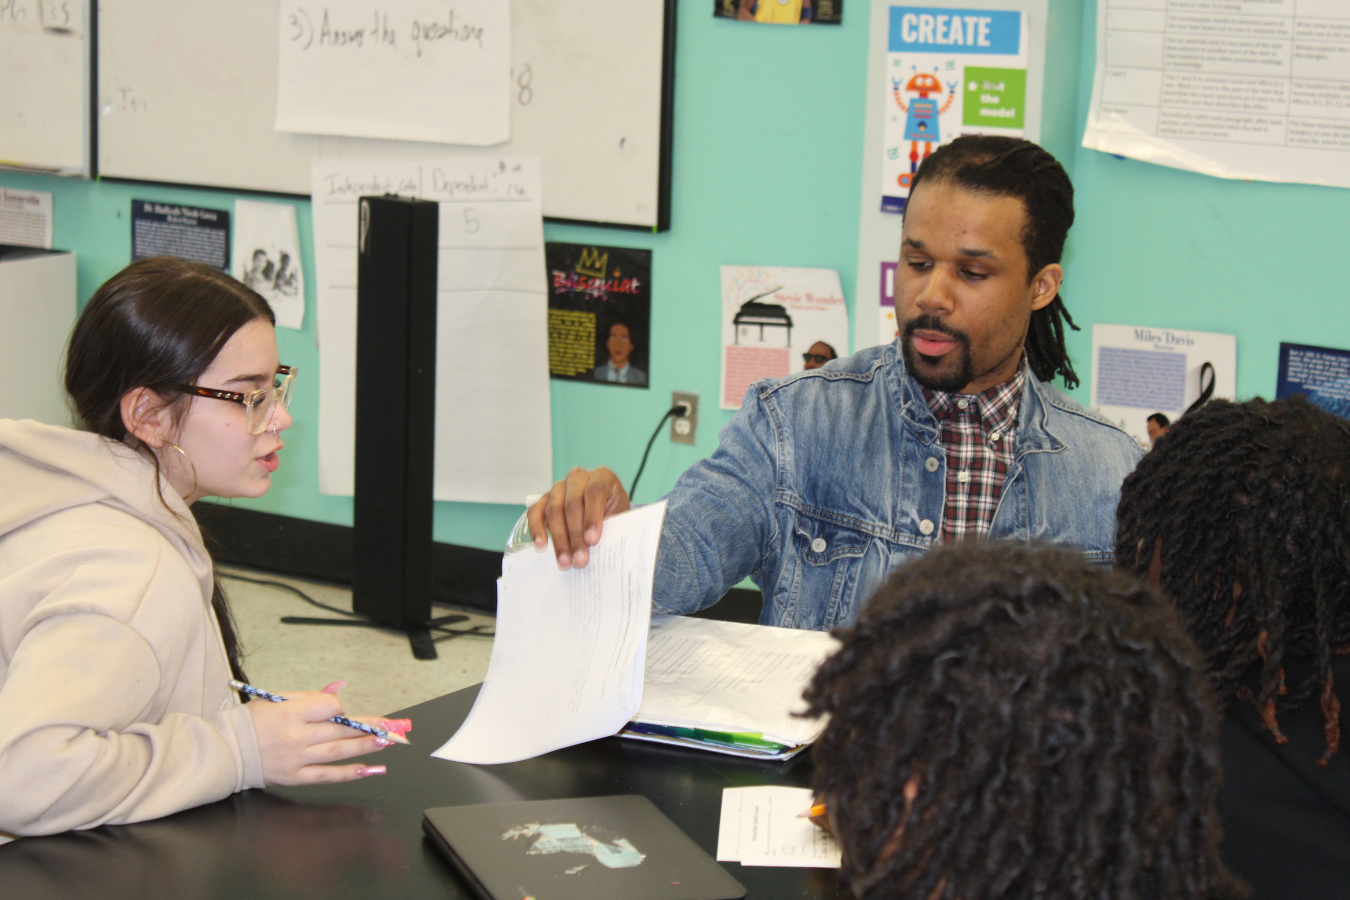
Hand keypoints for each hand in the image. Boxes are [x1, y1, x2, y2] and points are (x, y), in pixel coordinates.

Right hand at [247, 689, 390, 785]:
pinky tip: (370, 770)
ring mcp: (296, 759)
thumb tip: (338, 689)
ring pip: (339, 752)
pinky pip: (327, 776)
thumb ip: (310, 696)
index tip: (341, 709)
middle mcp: (296, 737)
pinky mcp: (294, 777)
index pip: (328, 708)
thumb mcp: (276, 699)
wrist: (226, 751)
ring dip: (367, 747)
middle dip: (371, 727)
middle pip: (340, 731)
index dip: (339, 707)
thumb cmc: (250, 721)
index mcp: (290, 713)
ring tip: (389, 742)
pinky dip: (350, 773)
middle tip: (395, 727)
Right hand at [525, 466, 630, 569]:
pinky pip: (535, 512)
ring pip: (554, 511)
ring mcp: (559, 487)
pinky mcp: (544, 498)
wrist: (604, 510)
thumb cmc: (613, 513)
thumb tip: (600, 550)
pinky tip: (541, 546)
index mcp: (602, 476)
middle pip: (572, 504)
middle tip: (580, 560)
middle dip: (575, 536)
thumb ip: (611, 528)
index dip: (592, 517)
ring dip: (559, 540)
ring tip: (565, 561)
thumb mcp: (619, 517)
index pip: (595, 492)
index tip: (592, 541)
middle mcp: (578, 478)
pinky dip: (537, 529)